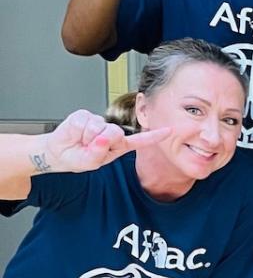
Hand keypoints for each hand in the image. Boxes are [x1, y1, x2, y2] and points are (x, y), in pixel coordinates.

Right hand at [41, 110, 169, 173]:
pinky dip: (77, 131)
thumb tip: (103, 137)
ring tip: (80, 141)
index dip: (155, 136)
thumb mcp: (91, 162)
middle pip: (115, 133)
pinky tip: (75, 134)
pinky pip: (84, 123)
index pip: (140, 140)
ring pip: (98, 128)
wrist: (58, 152)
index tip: (170, 131)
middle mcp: (112, 132)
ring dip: (86, 137)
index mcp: (119, 145)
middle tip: (89, 147)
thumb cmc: (77, 158)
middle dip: (100, 142)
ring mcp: (99, 122)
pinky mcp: (85, 115)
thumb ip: (99, 152)